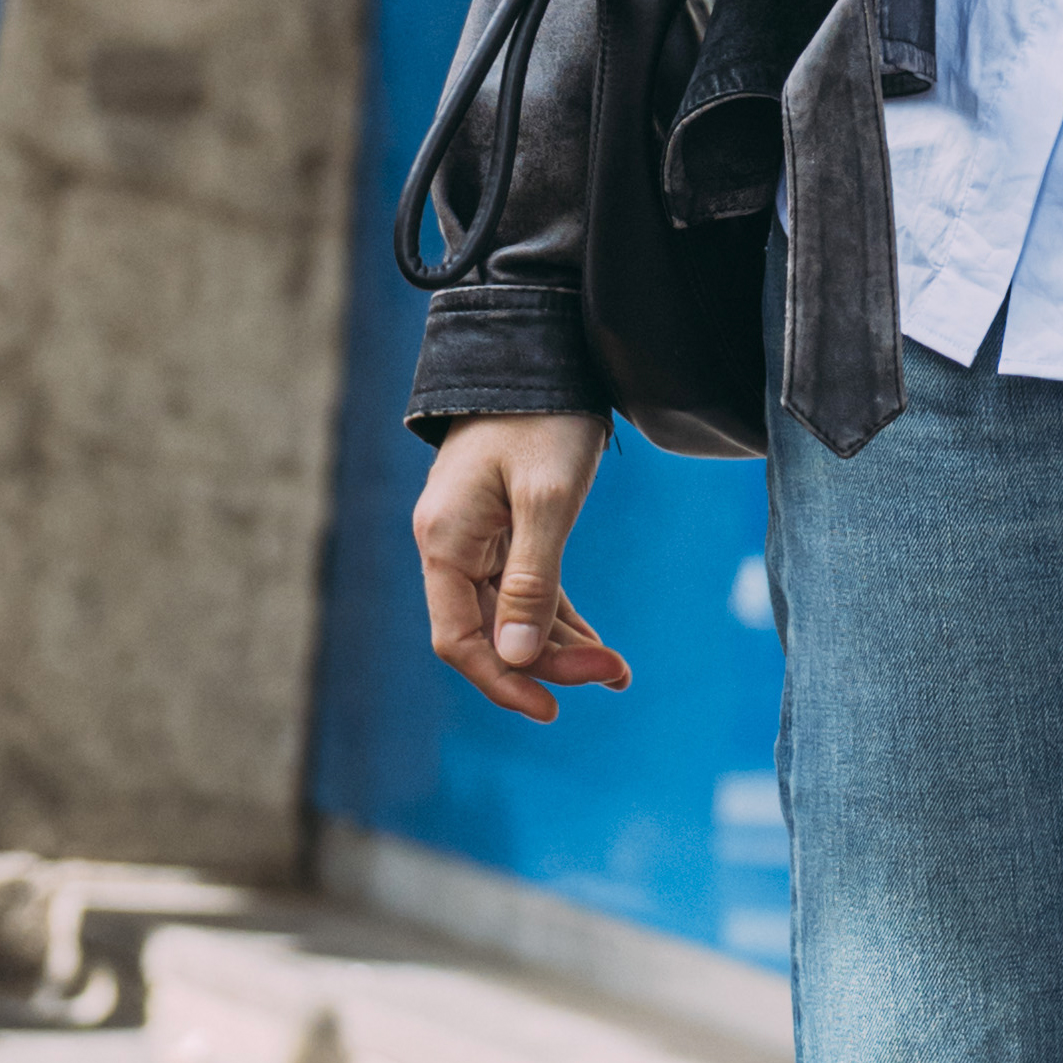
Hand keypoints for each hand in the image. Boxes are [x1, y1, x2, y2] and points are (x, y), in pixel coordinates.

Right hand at [412, 415, 629, 719]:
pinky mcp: (503, 530)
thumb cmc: (542, 418)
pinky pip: (526, 590)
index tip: (551, 708)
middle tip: (613, 673)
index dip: (501, 680)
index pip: (459, 638)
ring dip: (560, 644)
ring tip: (617, 671)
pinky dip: (560, 617)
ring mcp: (476, 538)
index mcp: (445, 539)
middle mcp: (451, 544)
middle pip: (489, 631)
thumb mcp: (547, 499)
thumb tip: (515, 658)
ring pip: (511, 615)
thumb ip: (531, 580)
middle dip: (548, 660)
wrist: (541, 354)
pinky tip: (599, 643)